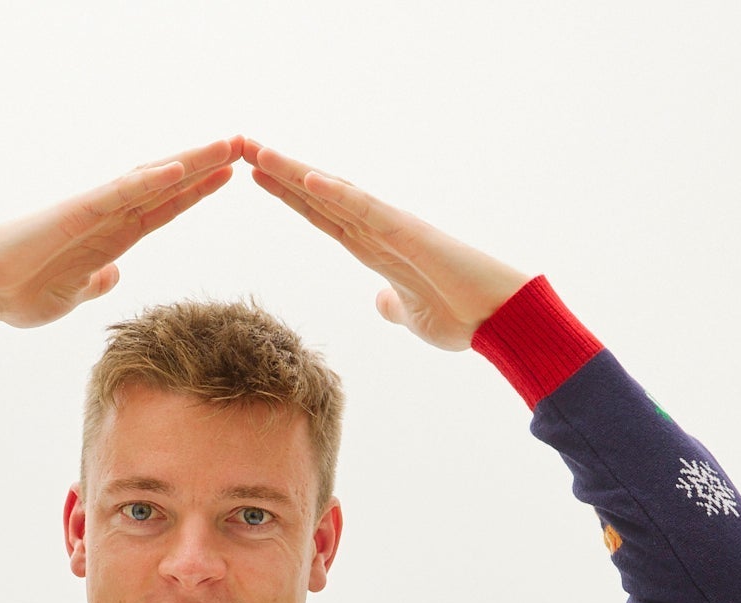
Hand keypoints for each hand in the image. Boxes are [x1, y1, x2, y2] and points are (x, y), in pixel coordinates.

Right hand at [0, 138, 243, 328]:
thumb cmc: (19, 294)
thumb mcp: (71, 296)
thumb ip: (95, 282)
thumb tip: (113, 275)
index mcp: (110, 239)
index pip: (162, 210)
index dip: (196, 193)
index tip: (228, 176)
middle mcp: (108, 218)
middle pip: (167, 187)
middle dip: (206, 168)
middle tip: (244, 145)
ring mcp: (95, 212)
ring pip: (152, 182)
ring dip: (191, 164)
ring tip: (228, 146)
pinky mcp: (78, 213)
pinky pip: (121, 194)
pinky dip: (151, 181)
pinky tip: (180, 169)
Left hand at [244, 142, 530, 350]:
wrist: (498, 319)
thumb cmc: (461, 317)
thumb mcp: (412, 315)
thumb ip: (394, 304)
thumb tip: (382, 301)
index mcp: (373, 248)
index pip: (321, 216)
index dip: (289, 195)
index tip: (256, 175)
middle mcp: (377, 230)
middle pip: (320, 196)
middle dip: (281, 173)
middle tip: (242, 146)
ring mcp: (391, 227)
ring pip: (334, 193)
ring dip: (296, 173)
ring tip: (258, 153)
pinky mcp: (408, 232)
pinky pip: (365, 209)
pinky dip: (337, 193)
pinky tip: (308, 178)